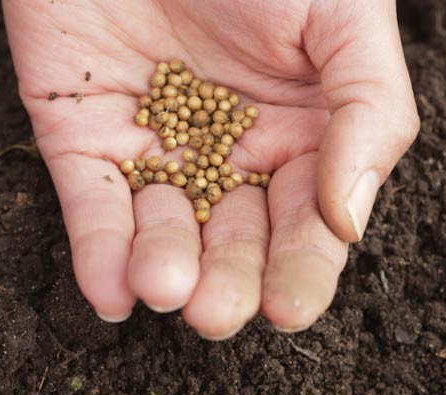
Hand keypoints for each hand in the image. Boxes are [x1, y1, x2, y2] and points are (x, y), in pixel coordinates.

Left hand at [4, 0, 418, 337]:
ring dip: (159, 268)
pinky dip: (95, 251)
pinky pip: (89, 204)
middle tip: (214, 314)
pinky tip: (107, 293)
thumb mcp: (341, 18)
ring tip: (164, 290)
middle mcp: (225, 155)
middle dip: (223, 281)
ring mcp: (151, 150)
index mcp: (298, 134)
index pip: (303, 223)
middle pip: (228, 240)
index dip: (298, 270)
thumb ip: (365, 113)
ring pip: (157, 230)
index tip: (288, 310)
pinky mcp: (81, 140)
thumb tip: (349, 221)